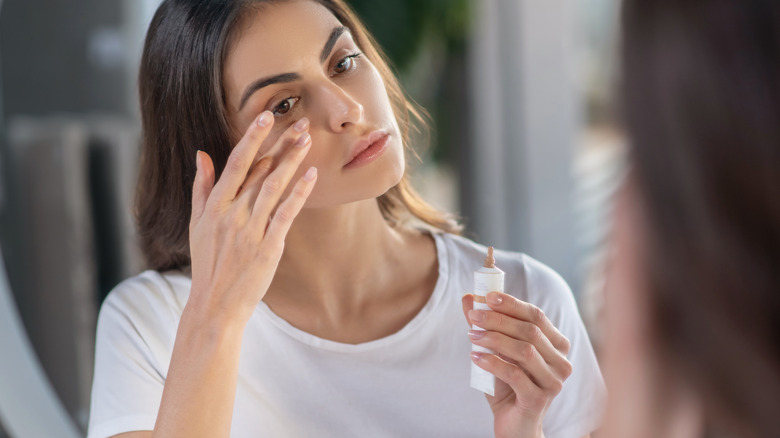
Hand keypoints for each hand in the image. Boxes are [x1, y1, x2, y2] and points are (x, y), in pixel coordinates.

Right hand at [187, 111, 316, 324]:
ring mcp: (250, 230)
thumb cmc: (207, 263)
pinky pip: (285, 214)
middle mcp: (231, 214)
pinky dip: (298, 193)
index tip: (265, 116)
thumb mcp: (197, 224)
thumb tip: (202, 154)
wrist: (214, 304)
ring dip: (291, 161)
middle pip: (259, 171)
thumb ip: (201, 188)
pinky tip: (311, 175)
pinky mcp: (268, 247)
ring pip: (274, 187)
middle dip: (281, 143)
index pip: (235, 163)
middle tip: (301, 122)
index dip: (252, 138)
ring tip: (307, 139)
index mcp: (214, 205)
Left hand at [462, 292, 572, 437]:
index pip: (536, 316)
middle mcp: (561, 362)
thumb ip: (485, 326)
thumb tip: (468, 298)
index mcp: (556, 346)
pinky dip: (493, 362)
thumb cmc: (507, 386)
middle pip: (530, 331)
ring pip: (524, 351)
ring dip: (494, 339)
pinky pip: (515, 375)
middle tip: (474, 316)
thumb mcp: (496, 352)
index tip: (488, 296)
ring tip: (472, 336)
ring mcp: (553, 382)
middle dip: (499, 320)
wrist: (514, 424)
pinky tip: (476, 357)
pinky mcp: (539, 399)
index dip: (512, 304)